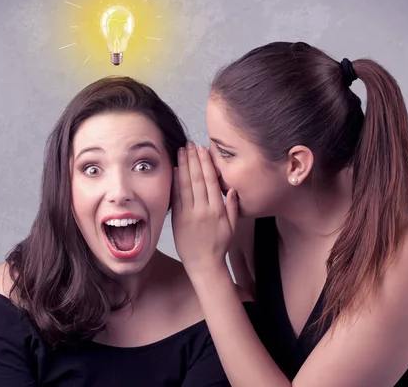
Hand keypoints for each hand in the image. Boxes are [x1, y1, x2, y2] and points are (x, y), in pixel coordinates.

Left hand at [171, 142, 238, 276]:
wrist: (204, 264)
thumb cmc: (219, 246)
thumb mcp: (232, 227)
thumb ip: (232, 207)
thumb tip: (232, 188)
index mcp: (217, 210)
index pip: (211, 181)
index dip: (206, 164)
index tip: (202, 150)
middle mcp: (203, 210)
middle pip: (197, 179)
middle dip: (193, 159)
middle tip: (189, 144)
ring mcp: (189, 214)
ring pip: (186, 185)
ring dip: (183, 166)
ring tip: (181, 151)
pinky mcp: (178, 219)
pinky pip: (176, 198)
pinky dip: (175, 182)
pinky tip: (174, 169)